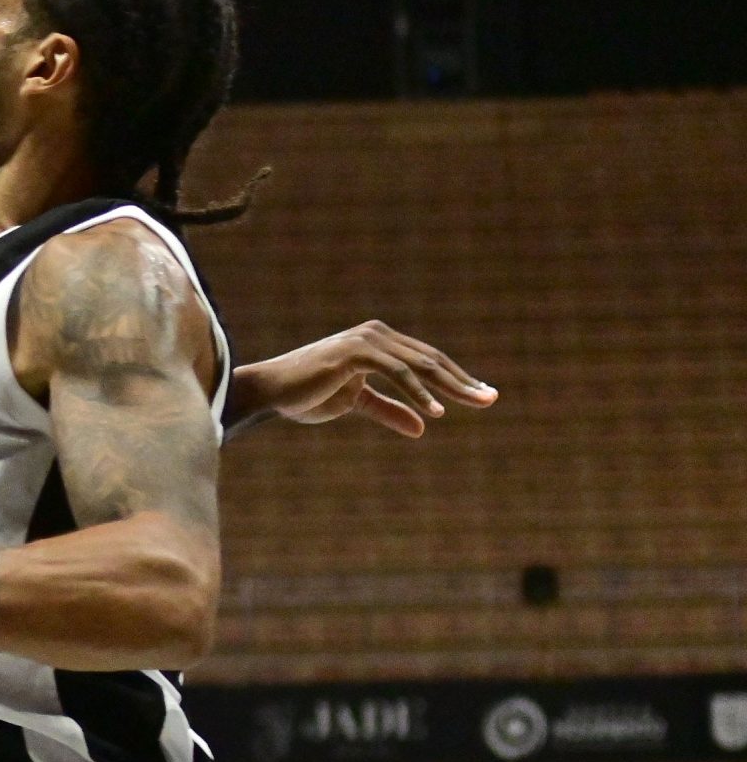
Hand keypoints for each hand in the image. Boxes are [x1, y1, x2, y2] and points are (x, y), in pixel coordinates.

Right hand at [231, 320, 495, 436]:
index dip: (455, 378)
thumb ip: (389, 411)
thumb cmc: (307, 394)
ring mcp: (367, 340)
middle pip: (430, 360)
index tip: (481, 395)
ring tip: (475, 403)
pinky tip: (436, 412)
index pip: (426, 360)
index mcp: (378, 342)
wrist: (271, 391)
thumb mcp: (356, 404)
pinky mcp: (356, 352)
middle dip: (462, 381)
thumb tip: (421, 428)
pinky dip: (418, 393)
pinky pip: (397, 373)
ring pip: (420, 365)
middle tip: (491, 398)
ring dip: (450, 386)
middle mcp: (377, 334)